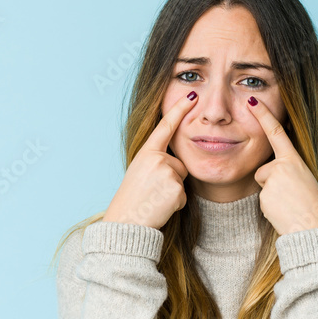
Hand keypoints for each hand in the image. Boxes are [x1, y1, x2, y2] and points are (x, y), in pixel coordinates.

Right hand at [103, 91, 196, 228]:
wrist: (126, 223)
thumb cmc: (132, 200)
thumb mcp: (139, 172)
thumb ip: (155, 161)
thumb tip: (175, 161)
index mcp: (145, 153)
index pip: (165, 127)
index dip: (178, 110)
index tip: (192, 96)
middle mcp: (156, 159)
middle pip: (179, 163)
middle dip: (172, 177)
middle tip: (152, 190)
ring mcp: (166, 173)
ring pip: (182, 179)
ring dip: (172, 191)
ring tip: (154, 199)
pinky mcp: (176, 189)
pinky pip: (183, 195)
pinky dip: (175, 203)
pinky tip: (160, 206)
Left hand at [250, 97, 317, 236]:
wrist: (314, 228)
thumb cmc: (311, 206)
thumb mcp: (304, 180)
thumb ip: (288, 169)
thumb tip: (272, 169)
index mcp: (295, 160)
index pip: (277, 133)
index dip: (264, 116)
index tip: (253, 101)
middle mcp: (284, 166)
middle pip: (264, 170)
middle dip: (270, 182)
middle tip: (291, 196)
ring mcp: (274, 180)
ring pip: (262, 185)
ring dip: (271, 195)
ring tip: (288, 204)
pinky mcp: (266, 195)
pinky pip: (262, 198)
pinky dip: (270, 206)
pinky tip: (283, 211)